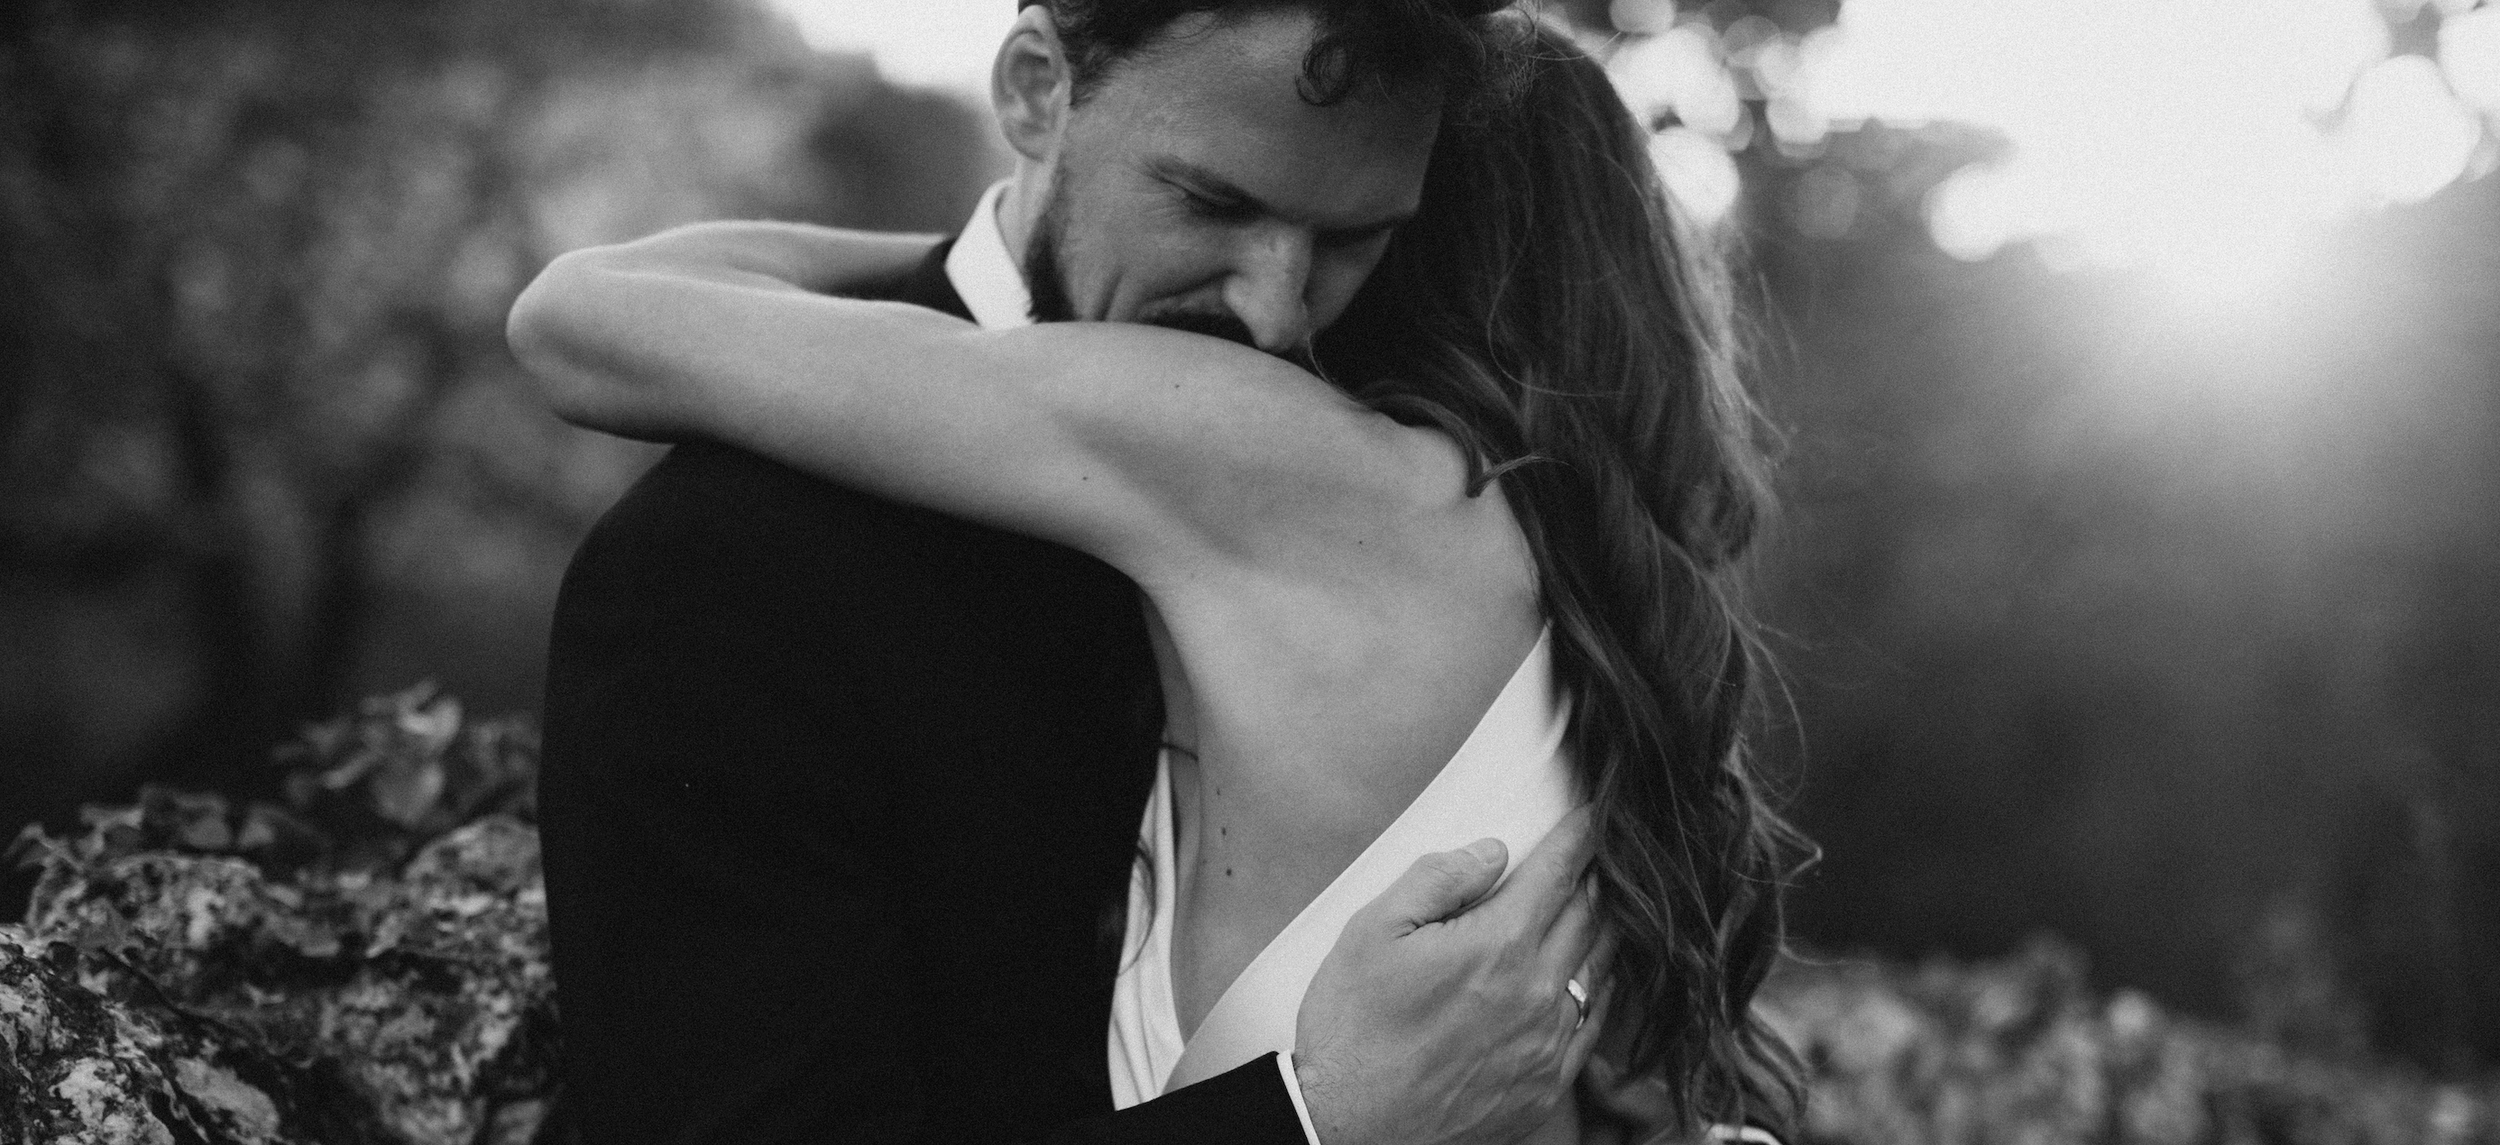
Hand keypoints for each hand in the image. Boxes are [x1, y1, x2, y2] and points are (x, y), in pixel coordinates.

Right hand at [1291, 807, 1611, 1144]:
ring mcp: (1547, 1045)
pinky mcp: (1545, 1087)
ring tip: (1600, 906)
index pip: (1560, 873)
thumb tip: (1494, 850)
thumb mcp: (1373, 931)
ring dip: (1604, 930)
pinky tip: (1589, 976)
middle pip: (1591, 917)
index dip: (1581, 836)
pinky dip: (1598, 989)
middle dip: (1595, 877)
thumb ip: (1439, 879)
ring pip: (1600, 969)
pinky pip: (1593, 1025)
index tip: (1592, 815)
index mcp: (1499, 947)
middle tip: (1596, 853)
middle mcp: (1538, 994)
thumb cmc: (1352, 1028)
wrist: (1349, 1129)